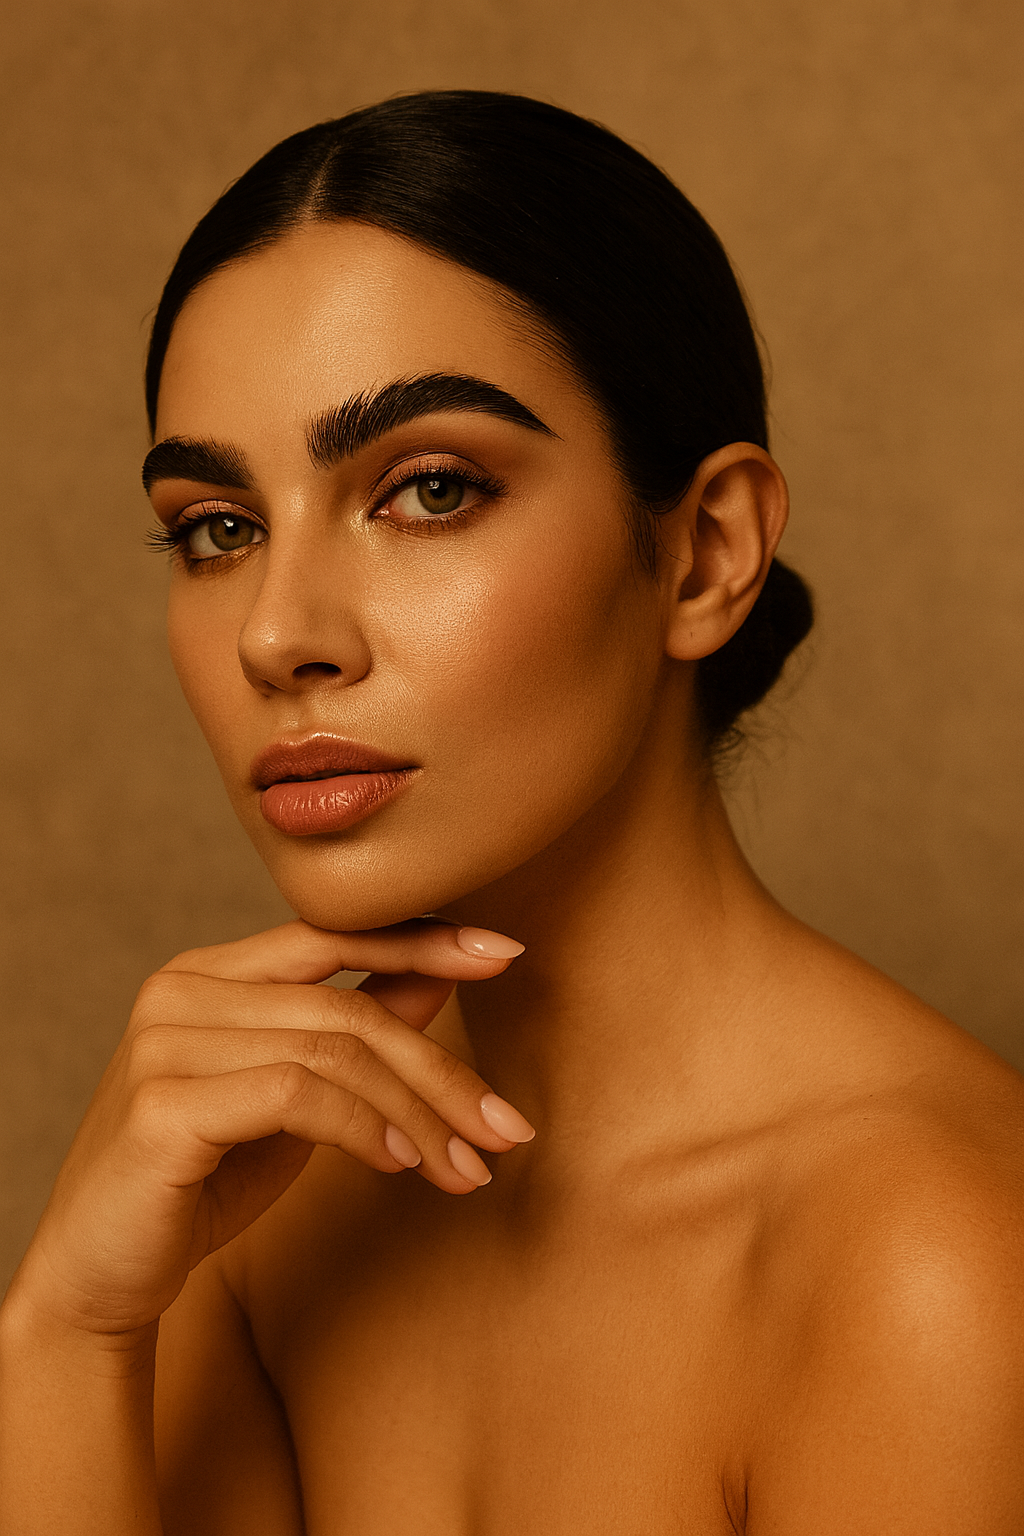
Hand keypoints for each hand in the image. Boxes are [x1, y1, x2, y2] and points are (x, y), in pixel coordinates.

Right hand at [8, 918, 531, 1340]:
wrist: (99, 1277)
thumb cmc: (201, 1183)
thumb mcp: (295, 1101)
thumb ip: (354, 1034)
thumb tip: (440, 975)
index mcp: (210, 973)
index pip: (334, 934)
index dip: (423, 939)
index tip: (502, 956)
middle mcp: (183, 989)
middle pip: (349, 1006)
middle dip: (440, 1071)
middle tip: (506, 1128)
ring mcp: (167, 1039)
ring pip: (334, 1051)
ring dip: (417, 1115)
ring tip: (465, 1169)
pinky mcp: (165, 1102)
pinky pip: (297, 1095)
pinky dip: (363, 1128)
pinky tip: (401, 1165)